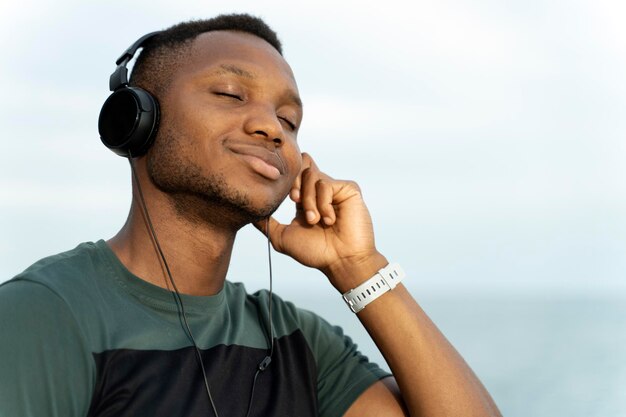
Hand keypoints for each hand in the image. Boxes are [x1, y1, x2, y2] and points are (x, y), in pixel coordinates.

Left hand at [255, 153, 386, 290]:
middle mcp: (320, 190)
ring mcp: (335, 188)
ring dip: (309, 201)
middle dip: (294, 183)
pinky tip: (330, 220)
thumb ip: (266, 223)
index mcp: (306, 199)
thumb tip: (249, 214)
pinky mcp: (348, 189)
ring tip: (315, 221)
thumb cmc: (316, 252)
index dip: (286, 179)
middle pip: (302, 165)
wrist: (341, 260)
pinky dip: (323, 203)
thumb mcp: (282, 238)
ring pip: (312, 175)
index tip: (287, 199)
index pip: (295, 172)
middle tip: (295, 202)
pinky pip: (327, 184)